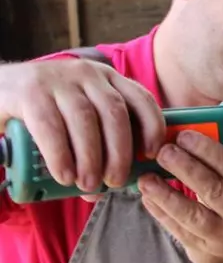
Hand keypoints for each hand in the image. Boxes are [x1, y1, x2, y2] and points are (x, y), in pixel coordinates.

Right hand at [0, 59, 165, 197]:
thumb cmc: (46, 111)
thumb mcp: (77, 117)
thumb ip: (96, 144)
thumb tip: (103, 189)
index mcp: (107, 78)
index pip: (141, 98)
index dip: (152, 126)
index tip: (151, 153)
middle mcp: (88, 74)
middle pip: (115, 113)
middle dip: (120, 151)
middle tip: (114, 181)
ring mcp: (59, 79)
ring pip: (86, 120)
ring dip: (91, 157)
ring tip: (88, 184)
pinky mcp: (31, 91)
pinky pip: (51, 126)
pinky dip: (60, 155)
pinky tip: (64, 175)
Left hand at [137, 130, 222, 262]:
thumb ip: (222, 166)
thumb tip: (184, 137)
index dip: (208, 151)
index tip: (185, 136)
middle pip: (213, 190)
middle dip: (186, 168)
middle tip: (164, 151)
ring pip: (192, 215)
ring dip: (166, 194)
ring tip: (146, 178)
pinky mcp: (203, 252)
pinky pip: (178, 231)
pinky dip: (160, 213)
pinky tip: (147, 197)